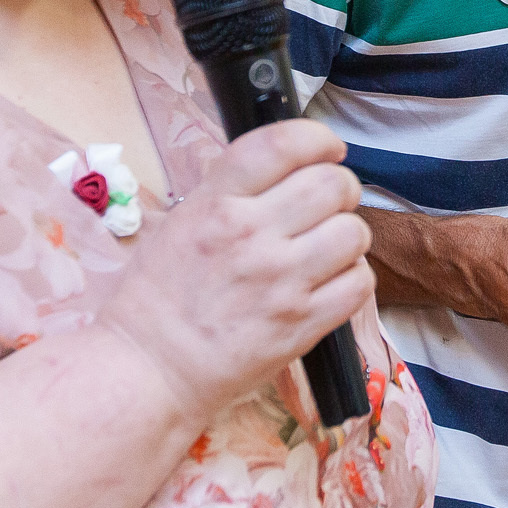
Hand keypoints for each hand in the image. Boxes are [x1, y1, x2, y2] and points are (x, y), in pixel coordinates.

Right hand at [96, 118, 372, 426]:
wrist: (149, 369)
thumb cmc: (157, 299)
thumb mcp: (179, 224)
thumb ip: (230, 193)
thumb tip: (284, 169)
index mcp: (216, 204)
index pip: (282, 144)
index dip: (317, 138)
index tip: (328, 149)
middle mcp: (250, 235)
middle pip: (332, 184)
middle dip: (340, 189)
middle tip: (329, 205)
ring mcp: (280, 281)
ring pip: (354, 232)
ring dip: (347, 236)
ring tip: (327, 249)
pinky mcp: (301, 324)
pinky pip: (358, 283)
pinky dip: (352, 279)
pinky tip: (330, 283)